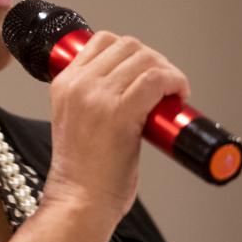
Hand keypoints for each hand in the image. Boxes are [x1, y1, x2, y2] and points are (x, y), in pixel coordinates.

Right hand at [43, 33, 189, 223]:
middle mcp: (78, 84)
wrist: (78, 201)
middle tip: (164, 82)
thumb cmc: (82, 172)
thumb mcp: (75, 120)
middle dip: (153, 59)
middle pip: (127, 45)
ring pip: (144, 59)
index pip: (101, 41)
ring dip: (167, 70)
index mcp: (63, 83)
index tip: (144, 70)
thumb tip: (131, 87)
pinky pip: (155, 79)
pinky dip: (174, 81)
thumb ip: (92, 98)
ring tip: (174, 91)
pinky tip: (178, 95)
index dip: (131, 51)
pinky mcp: (120, 112)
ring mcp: (97, 96)